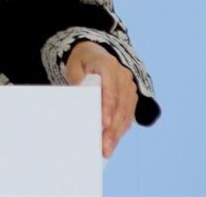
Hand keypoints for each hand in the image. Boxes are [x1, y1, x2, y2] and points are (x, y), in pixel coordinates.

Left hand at [66, 40, 136, 158]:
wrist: (94, 55)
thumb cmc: (82, 63)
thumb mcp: (74, 68)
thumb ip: (78, 82)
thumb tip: (80, 100)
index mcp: (108, 65)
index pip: (111, 88)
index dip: (108, 107)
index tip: (104, 124)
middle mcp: (123, 76)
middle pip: (120, 105)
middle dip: (113, 128)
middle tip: (104, 146)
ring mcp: (129, 87)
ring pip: (126, 114)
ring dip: (117, 134)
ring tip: (107, 149)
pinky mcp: (131, 98)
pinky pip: (128, 116)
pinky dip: (120, 130)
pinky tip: (112, 142)